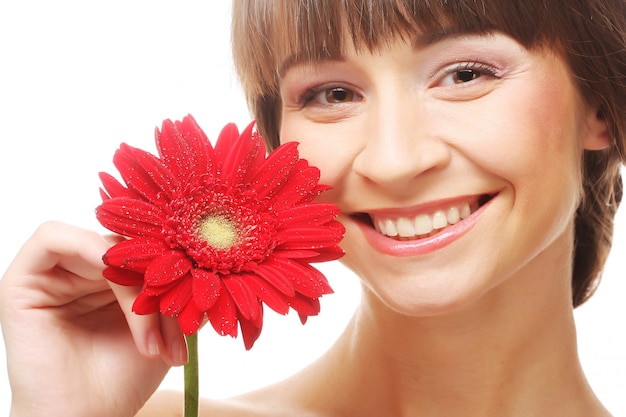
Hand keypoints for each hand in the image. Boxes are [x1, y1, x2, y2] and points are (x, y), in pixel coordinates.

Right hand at [0, 221, 185, 416]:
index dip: (175, 264)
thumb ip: (185, 288)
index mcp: (111, 277)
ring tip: (150, 338)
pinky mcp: (21, 279)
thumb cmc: (124, 376)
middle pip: (128, 244)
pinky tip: (116, 282)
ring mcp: (50, 273)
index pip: (146, 243)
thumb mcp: (168, 325)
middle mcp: (80, 270)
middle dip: (160, 285)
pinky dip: (92, 250)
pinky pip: (53, 237)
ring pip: (103, 245)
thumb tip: (211, 260)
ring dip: (133, 284)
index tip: (198, 304)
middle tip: (178, 331)